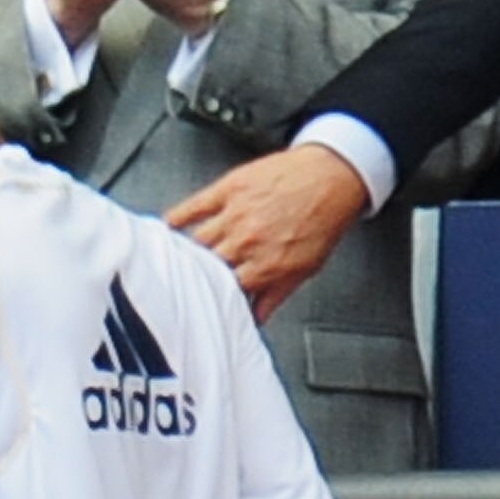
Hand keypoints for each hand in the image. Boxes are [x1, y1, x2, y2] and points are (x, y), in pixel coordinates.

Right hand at [168, 145, 366, 321]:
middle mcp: (247, 242)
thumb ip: (275, 297)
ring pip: (197, 241)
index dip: (211, 300)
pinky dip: (177, 218)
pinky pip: (194, 206)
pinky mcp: (229, 189)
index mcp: (265, 266)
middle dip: (195, 278)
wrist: (332, 177)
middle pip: (206, 268)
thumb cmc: (322, 220)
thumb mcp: (304, 269)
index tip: (202, 305)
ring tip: (173, 261)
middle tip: (184, 284)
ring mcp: (235, 214)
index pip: (226, 292)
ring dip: (184, 253)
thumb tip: (255, 321)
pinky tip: (168, 227)